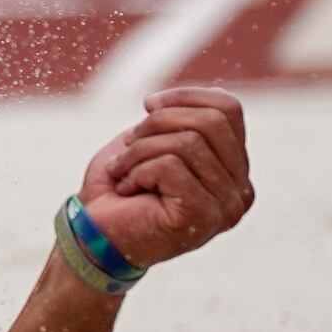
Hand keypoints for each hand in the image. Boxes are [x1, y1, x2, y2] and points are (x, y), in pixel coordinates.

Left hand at [77, 86, 253, 268]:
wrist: (91, 234)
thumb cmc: (119, 187)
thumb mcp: (150, 142)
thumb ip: (183, 120)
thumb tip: (193, 96)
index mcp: (233, 169)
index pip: (228, 109)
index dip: (184, 96)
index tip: (148, 105)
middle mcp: (240, 190)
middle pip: (211, 121)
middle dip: (157, 123)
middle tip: (129, 144)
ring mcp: (225, 206)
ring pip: (187, 143)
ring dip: (139, 151)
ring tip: (123, 171)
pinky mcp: (202, 216)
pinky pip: (171, 166)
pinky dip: (137, 170)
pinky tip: (128, 190)